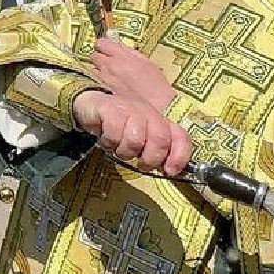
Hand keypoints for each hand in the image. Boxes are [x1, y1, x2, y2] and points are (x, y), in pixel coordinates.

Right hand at [73, 90, 192, 175]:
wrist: (93, 102)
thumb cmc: (120, 125)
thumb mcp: (142, 138)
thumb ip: (157, 151)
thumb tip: (169, 170)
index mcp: (161, 120)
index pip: (181, 137)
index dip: (180, 156)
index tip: (170, 171)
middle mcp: (149, 112)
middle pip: (161, 140)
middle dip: (150, 159)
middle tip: (139, 163)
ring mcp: (130, 108)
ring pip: (135, 140)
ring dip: (124, 151)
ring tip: (118, 147)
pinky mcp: (110, 108)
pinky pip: (114, 134)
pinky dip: (109, 142)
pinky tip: (106, 138)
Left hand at [91, 38, 175, 111]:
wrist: (156, 107)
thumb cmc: (155, 85)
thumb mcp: (146, 62)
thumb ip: (129, 53)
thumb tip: (120, 46)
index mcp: (121, 56)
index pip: (102, 43)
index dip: (103, 46)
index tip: (106, 48)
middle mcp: (110, 66)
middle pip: (94, 56)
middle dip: (100, 58)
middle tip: (108, 62)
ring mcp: (104, 79)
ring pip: (93, 69)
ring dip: (99, 70)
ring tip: (110, 75)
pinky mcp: (103, 92)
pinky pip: (96, 81)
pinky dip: (100, 81)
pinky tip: (109, 85)